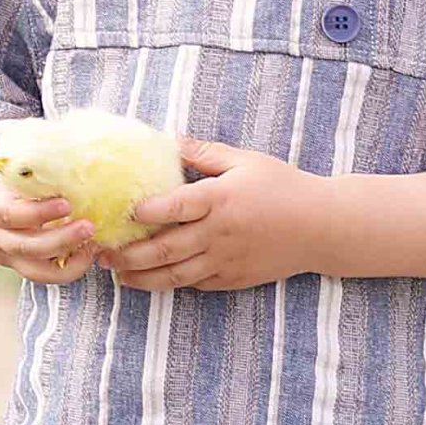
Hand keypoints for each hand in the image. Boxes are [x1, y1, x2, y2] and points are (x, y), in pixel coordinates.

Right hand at [0, 133, 98, 283]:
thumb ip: (4, 136)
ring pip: (32, 270)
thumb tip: (44, 128)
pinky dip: (64, 271)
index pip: (7, 215)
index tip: (66, 203)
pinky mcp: (8, 261)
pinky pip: (37, 274)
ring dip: (66, 262)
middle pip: (23, 247)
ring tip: (93, 246)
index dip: (37, 213)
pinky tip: (85, 254)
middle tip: (89, 226)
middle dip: (59, 240)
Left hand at [101, 142, 330, 292]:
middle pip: (165, 249)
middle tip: (103, 255)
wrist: (322, 227)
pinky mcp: (234, 278)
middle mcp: (219, 233)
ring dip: (143, 278)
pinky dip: (173, 284)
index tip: (123, 212)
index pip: (175, 206)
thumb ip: (205, 153)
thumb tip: (169, 140)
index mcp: (221, 199)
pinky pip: (196, 284)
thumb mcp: (246, 161)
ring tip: (119, 276)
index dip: (146, 210)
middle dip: (129, 255)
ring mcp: (226, 260)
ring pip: (175, 275)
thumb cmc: (284, 187)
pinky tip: (154, 280)